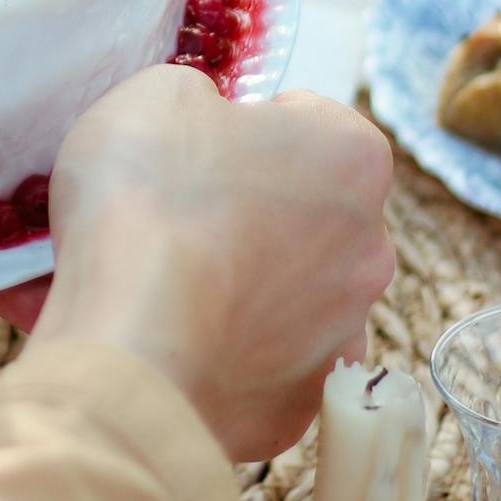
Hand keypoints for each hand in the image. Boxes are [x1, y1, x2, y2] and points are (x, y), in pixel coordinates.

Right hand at [1, 66, 395, 461]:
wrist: (131, 350)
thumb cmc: (148, 202)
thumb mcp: (154, 93)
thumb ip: (197, 98)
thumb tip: (202, 124)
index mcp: (350, 156)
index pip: (310, 120)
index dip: (243, 126)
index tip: (193, 146)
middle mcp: (369, 248)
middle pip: (303, 213)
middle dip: (244, 210)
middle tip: (166, 215)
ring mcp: (341, 336)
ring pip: (282, 294)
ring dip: (232, 284)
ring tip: (150, 284)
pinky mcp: (300, 407)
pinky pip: (255, 364)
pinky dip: (214, 352)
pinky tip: (158, 340)